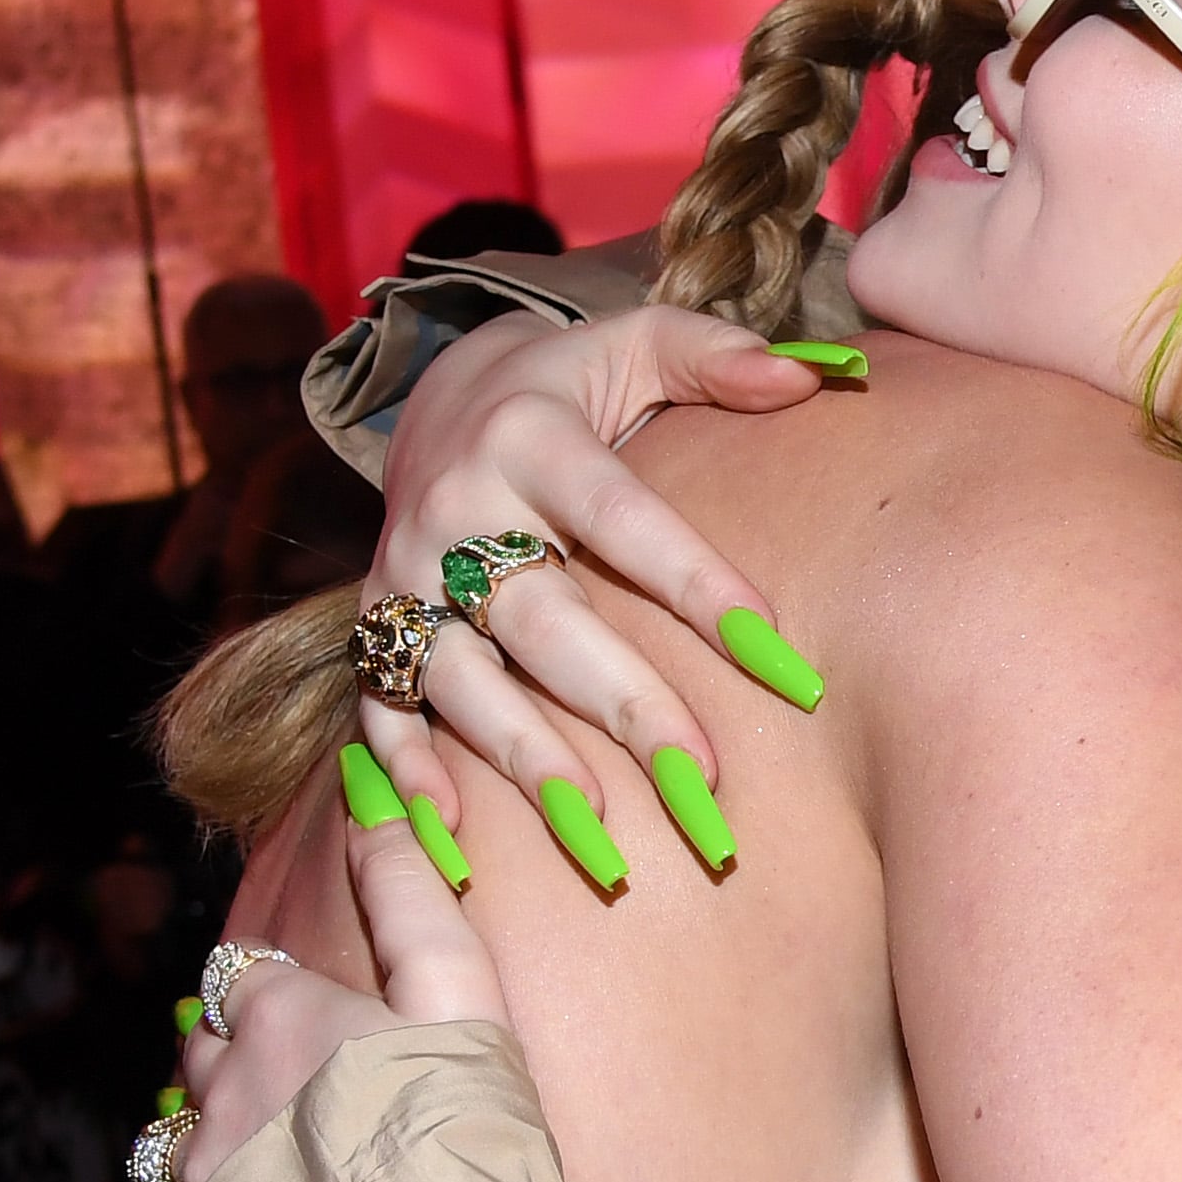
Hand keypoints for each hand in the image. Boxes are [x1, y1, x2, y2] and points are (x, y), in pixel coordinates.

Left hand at [174, 783, 507, 1181]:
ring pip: (177, 1140)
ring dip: (213, 1140)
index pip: (243, 975)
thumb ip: (412, 897)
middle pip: (201, 1052)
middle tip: (304, 1093)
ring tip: (273, 1168)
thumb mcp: (461, 998)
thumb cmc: (463, 1132)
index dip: (278, 992)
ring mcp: (197, 1181)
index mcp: (278, 1015)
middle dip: (237, 1059)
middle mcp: (220, 1090)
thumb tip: (374, 800)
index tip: (322, 1020)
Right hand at [360, 310, 826, 835]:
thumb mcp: (633, 344)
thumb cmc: (568, 387)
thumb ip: (716, 356)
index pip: (625, 518)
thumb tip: (813, 375)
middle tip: (702, 777)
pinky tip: (452, 836)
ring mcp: (403, 576)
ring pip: (462, 680)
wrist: (437, 399)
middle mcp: (454, 509)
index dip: (698, 585)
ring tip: (600, 832)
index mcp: (529, 436)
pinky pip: (378, 708)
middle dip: (623, 703)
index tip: (778, 651)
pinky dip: (405, 773)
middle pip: (543, 620)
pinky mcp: (368, 626)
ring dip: (528, 760)